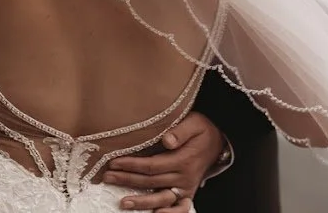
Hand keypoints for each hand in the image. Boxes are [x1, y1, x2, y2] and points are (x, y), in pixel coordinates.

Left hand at [104, 112, 224, 211]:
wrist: (219, 142)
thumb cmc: (202, 130)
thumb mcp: (194, 123)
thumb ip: (180, 131)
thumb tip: (167, 140)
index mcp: (183, 160)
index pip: (151, 165)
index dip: (131, 165)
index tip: (114, 162)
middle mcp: (184, 177)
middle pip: (150, 182)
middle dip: (127, 180)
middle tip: (108, 178)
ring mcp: (186, 187)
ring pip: (161, 198)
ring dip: (141, 202)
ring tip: (123, 203)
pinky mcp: (187, 193)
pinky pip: (179, 208)